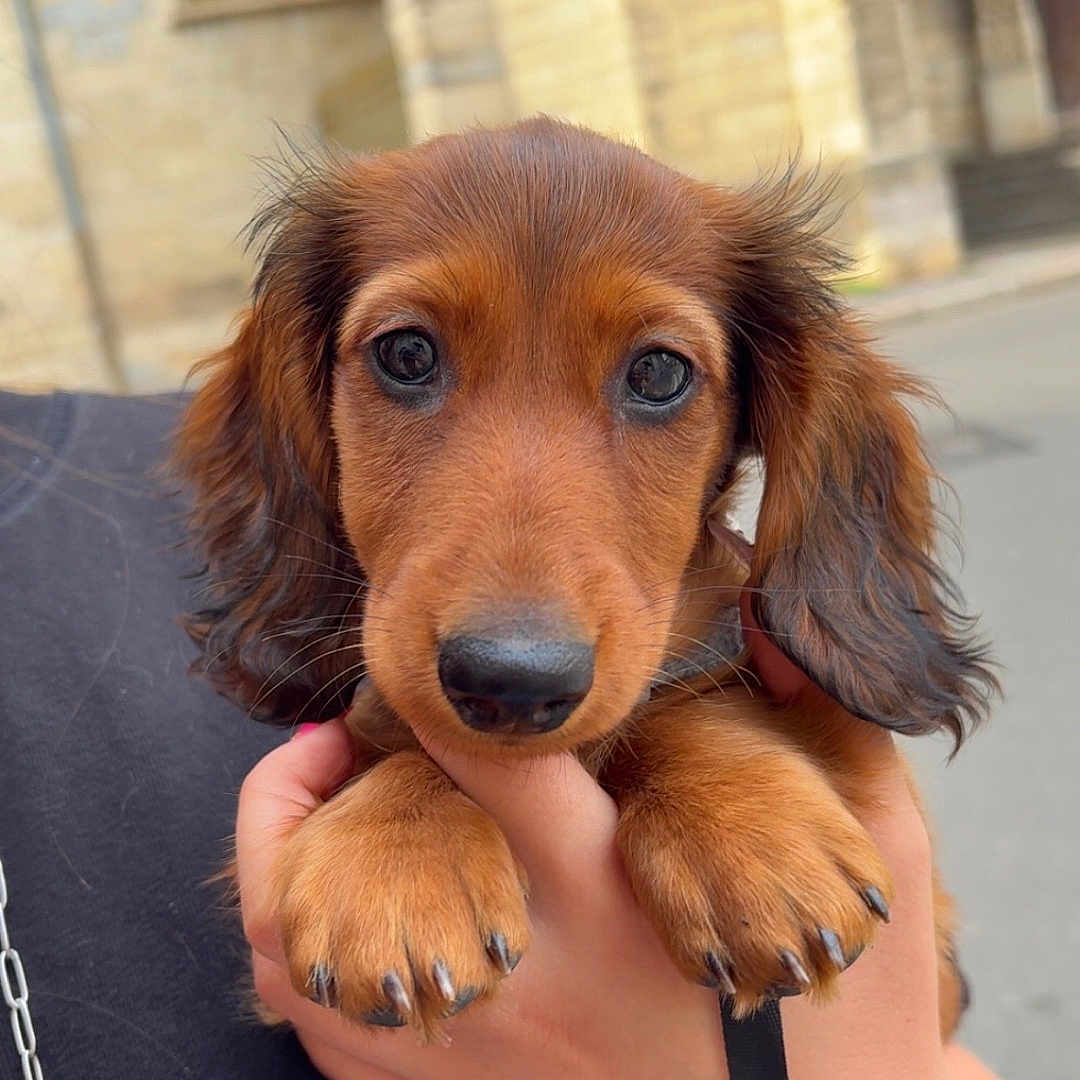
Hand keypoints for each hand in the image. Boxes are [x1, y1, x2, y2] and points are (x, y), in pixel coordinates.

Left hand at [236, 590, 995, 1078]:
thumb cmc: (855, 1012)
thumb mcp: (884, 857)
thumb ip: (834, 732)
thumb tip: (770, 624)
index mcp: (622, 891)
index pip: (493, 763)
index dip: (433, 692)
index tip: (418, 657)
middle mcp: (535, 973)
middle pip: (364, 864)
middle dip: (312, 782)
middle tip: (328, 737)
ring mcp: (485, 1059)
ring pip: (312, 964)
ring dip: (280, 875)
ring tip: (305, 818)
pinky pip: (330, 1044)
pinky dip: (307, 966)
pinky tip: (341, 918)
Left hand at [239, 719, 726, 1078]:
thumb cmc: (644, 986)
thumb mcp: (598, 860)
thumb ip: (520, 779)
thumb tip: (443, 704)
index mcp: (414, 952)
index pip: (292, 864)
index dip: (302, 774)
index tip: (350, 726)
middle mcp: (383, 1018)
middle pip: (268, 917)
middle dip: (282, 820)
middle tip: (336, 761)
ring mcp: (386, 1063)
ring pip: (285, 968)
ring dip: (298, 881)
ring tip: (355, 819)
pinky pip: (318, 1015)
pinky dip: (323, 939)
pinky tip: (382, 900)